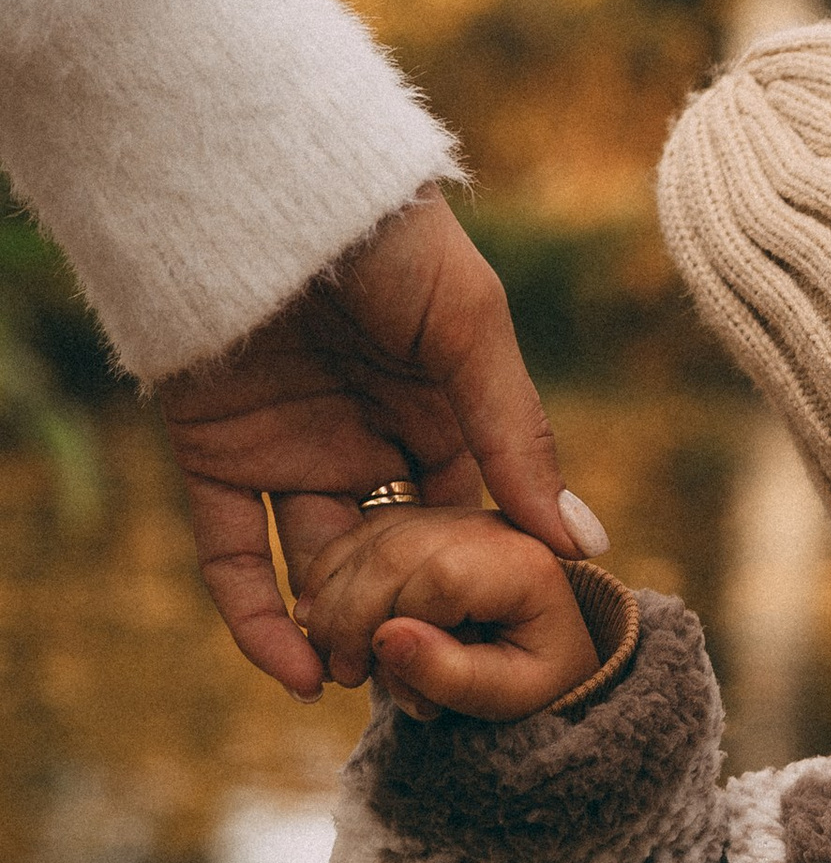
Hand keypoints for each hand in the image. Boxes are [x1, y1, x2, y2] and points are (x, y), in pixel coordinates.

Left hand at [153, 190, 603, 699]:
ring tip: (360, 686)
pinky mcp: (215, 457)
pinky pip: (234, 555)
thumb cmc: (386, 235)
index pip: (472, 518)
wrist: (257, 175)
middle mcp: (368, 440)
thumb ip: (518, 436)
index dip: (486, 579)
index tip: (509, 640)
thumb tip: (583, 546)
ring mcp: (290, 453)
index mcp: (440, 411)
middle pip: (397, 556)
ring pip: (317, 570)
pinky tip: (294, 669)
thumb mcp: (472, 329)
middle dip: (411, 622)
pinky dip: (255, 618)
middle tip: (428, 686)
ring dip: (334, 634)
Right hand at [294, 506, 597, 725]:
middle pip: (395, 553)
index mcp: (526, 561)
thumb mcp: (512, 695)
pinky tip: (320, 621)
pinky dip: (330, 577)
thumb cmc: (535, 680)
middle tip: (343, 674)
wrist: (548, 654)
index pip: (439, 579)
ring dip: (335, 601)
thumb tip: (387, 638)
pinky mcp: (423, 518)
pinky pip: (361, 533)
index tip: (368, 677)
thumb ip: (454, 674)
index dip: (392, 628)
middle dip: (351, 618)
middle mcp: (489, 525)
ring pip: (368, 540)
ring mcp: (453, 515)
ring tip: (339, 659)